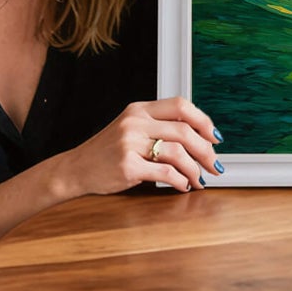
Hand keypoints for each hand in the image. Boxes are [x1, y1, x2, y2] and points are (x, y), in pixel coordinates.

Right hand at [59, 97, 221, 195]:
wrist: (76, 169)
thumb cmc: (107, 152)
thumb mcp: (130, 129)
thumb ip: (158, 127)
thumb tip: (198, 138)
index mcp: (139, 109)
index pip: (181, 105)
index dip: (203, 120)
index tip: (215, 137)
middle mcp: (135, 123)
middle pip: (184, 130)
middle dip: (206, 150)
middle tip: (214, 164)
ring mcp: (130, 144)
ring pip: (178, 153)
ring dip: (195, 169)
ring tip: (199, 179)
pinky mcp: (127, 166)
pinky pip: (165, 172)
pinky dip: (180, 181)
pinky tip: (183, 186)